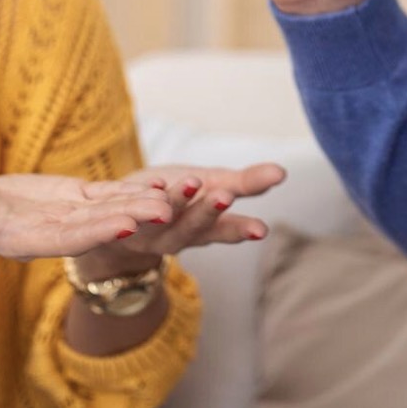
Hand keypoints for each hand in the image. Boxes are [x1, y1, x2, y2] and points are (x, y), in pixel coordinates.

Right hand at [0, 174, 174, 263]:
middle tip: (167, 212)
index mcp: (26, 240)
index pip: (66, 238)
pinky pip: (108, 194)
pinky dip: (132, 190)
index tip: (125, 226)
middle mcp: (56, 233)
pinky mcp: (76, 199)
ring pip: (111, 210)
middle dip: (132, 219)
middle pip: (99, 226)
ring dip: (143, 205)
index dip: (96, 232)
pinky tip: (162, 184)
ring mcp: (70, 216)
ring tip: (175, 197)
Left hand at [70, 162, 287, 278]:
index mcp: (206, 228)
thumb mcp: (214, 186)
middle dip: (210, 212)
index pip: (227, 230)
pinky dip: (143, 196)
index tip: (261, 230)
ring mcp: (150, 232)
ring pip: (165, 220)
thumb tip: (283, 172)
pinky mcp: (123, 223)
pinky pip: (132, 211)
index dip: (242, 230)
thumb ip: (246, 183)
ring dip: (178, 201)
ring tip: (192, 181)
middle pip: (196, 227)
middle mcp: (180, 235)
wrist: (123, 216)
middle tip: (225, 195)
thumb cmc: (176, 197)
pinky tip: (153, 183)